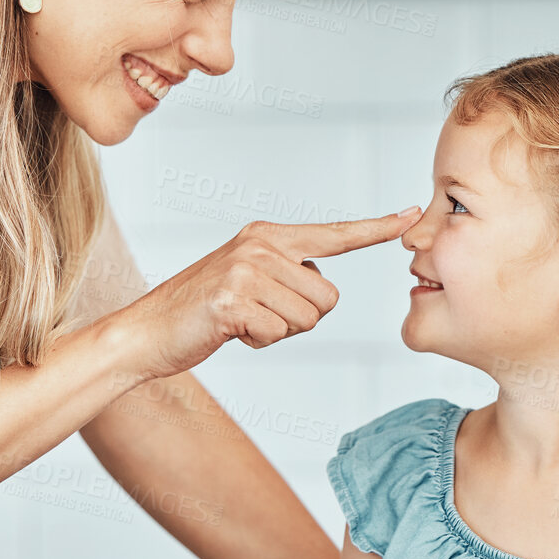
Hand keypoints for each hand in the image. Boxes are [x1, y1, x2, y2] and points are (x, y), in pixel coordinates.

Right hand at [112, 210, 421, 382]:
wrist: (146, 330)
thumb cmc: (201, 312)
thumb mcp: (247, 279)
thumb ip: (286, 274)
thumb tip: (322, 289)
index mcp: (267, 235)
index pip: (334, 234)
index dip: (375, 229)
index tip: (411, 216)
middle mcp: (260, 245)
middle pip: (328, 297)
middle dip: (299, 319)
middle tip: (256, 315)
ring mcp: (246, 270)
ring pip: (308, 319)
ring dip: (279, 332)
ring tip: (241, 321)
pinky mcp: (233, 299)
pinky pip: (278, 333)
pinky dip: (258, 342)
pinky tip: (230, 331)